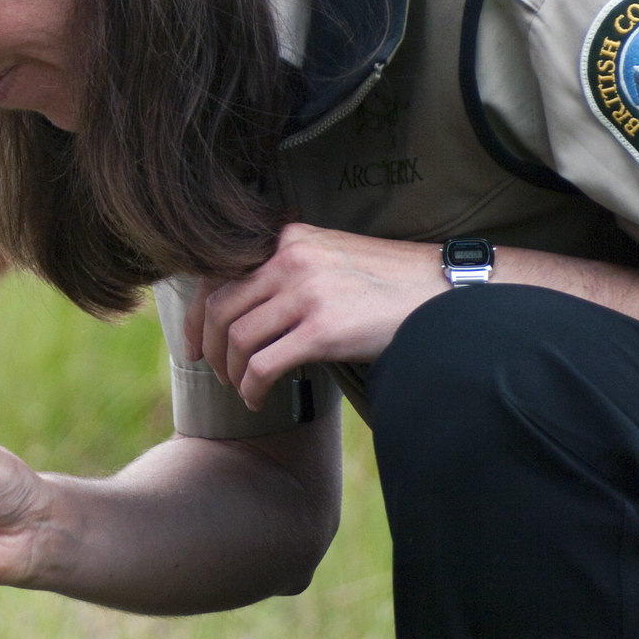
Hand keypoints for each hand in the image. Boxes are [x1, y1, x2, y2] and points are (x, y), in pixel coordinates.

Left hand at [186, 223, 447, 408]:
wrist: (443, 294)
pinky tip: (259, 399)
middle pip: (219, 307)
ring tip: (242, 389)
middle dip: (208, 346)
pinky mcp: (323, 329)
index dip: (196, 315)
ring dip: (232, 372)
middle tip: (215, 372)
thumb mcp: (332, 259)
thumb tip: (249, 311)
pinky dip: (252, 388)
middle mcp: (291, 258)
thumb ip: (291, 271)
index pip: (219, 273)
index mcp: (290, 239)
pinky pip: (263, 365)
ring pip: (237, 338)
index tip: (194, 343)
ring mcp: (306, 292)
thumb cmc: (389, 284)